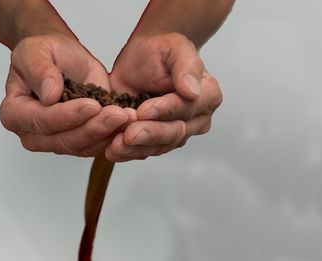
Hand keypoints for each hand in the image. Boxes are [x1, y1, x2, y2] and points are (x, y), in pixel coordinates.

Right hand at [1, 34, 135, 156]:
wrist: (62, 57)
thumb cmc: (45, 52)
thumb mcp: (35, 51)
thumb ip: (39, 71)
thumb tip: (50, 95)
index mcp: (14, 113)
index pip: (41, 121)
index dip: (67, 116)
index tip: (91, 105)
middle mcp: (33, 134)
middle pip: (63, 140)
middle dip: (93, 128)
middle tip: (118, 114)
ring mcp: (56, 141)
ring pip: (82, 146)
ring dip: (107, 134)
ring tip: (128, 117)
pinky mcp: (78, 142)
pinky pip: (96, 146)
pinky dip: (113, 136)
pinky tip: (128, 123)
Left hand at [106, 32, 222, 161]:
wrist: (139, 59)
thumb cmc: (160, 50)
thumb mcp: (174, 47)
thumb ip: (185, 66)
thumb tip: (192, 91)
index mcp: (207, 95)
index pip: (187, 108)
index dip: (165, 111)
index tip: (144, 110)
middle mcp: (196, 119)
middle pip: (175, 132)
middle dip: (150, 133)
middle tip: (128, 134)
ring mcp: (177, 132)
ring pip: (159, 146)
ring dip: (137, 148)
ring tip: (116, 146)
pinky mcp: (156, 141)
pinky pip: (144, 151)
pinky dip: (128, 152)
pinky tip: (113, 151)